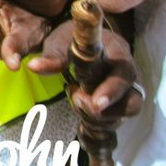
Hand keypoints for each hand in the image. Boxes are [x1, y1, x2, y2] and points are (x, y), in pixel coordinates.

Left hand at [27, 21, 143, 123]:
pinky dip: (95, 126)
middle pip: (132, 104)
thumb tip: (33, 67)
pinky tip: (80, 114)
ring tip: (75, 100)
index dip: (112, 92)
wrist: (82, 40)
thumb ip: (52, 56)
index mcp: (118, 56)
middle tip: (76, 98)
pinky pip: (112, 124)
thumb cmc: (72, 39)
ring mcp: (125, 93)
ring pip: (121, 117)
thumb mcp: (60, 41)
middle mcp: (128, 77)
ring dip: (96, 118)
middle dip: (103, 111)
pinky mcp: (117, 106)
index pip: (123, 77)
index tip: (96, 103)